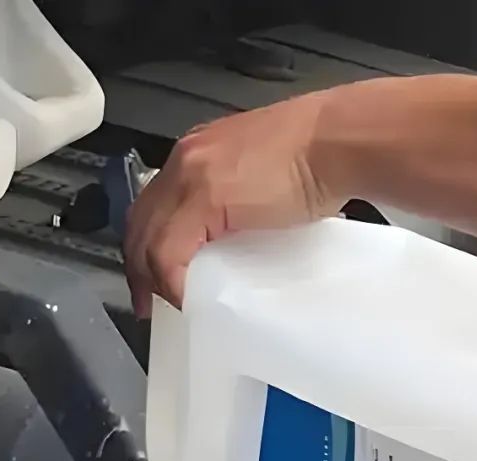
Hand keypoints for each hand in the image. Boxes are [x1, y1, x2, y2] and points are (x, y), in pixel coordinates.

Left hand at [123, 92, 342, 314]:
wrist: (338, 141)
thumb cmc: (321, 156)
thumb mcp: (265, 177)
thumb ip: (241, 202)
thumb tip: (239, 236)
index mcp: (199, 153)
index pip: (156, 203)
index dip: (147, 242)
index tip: (154, 274)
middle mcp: (186, 160)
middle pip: (141, 220)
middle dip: (138, 265)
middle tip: (146, 300)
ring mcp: (191, 176)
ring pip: (148, 238)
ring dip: (153, 277)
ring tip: (167, 304)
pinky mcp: (205, 199)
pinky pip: (169, 251)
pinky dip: (172, 280)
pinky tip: (185, 298)